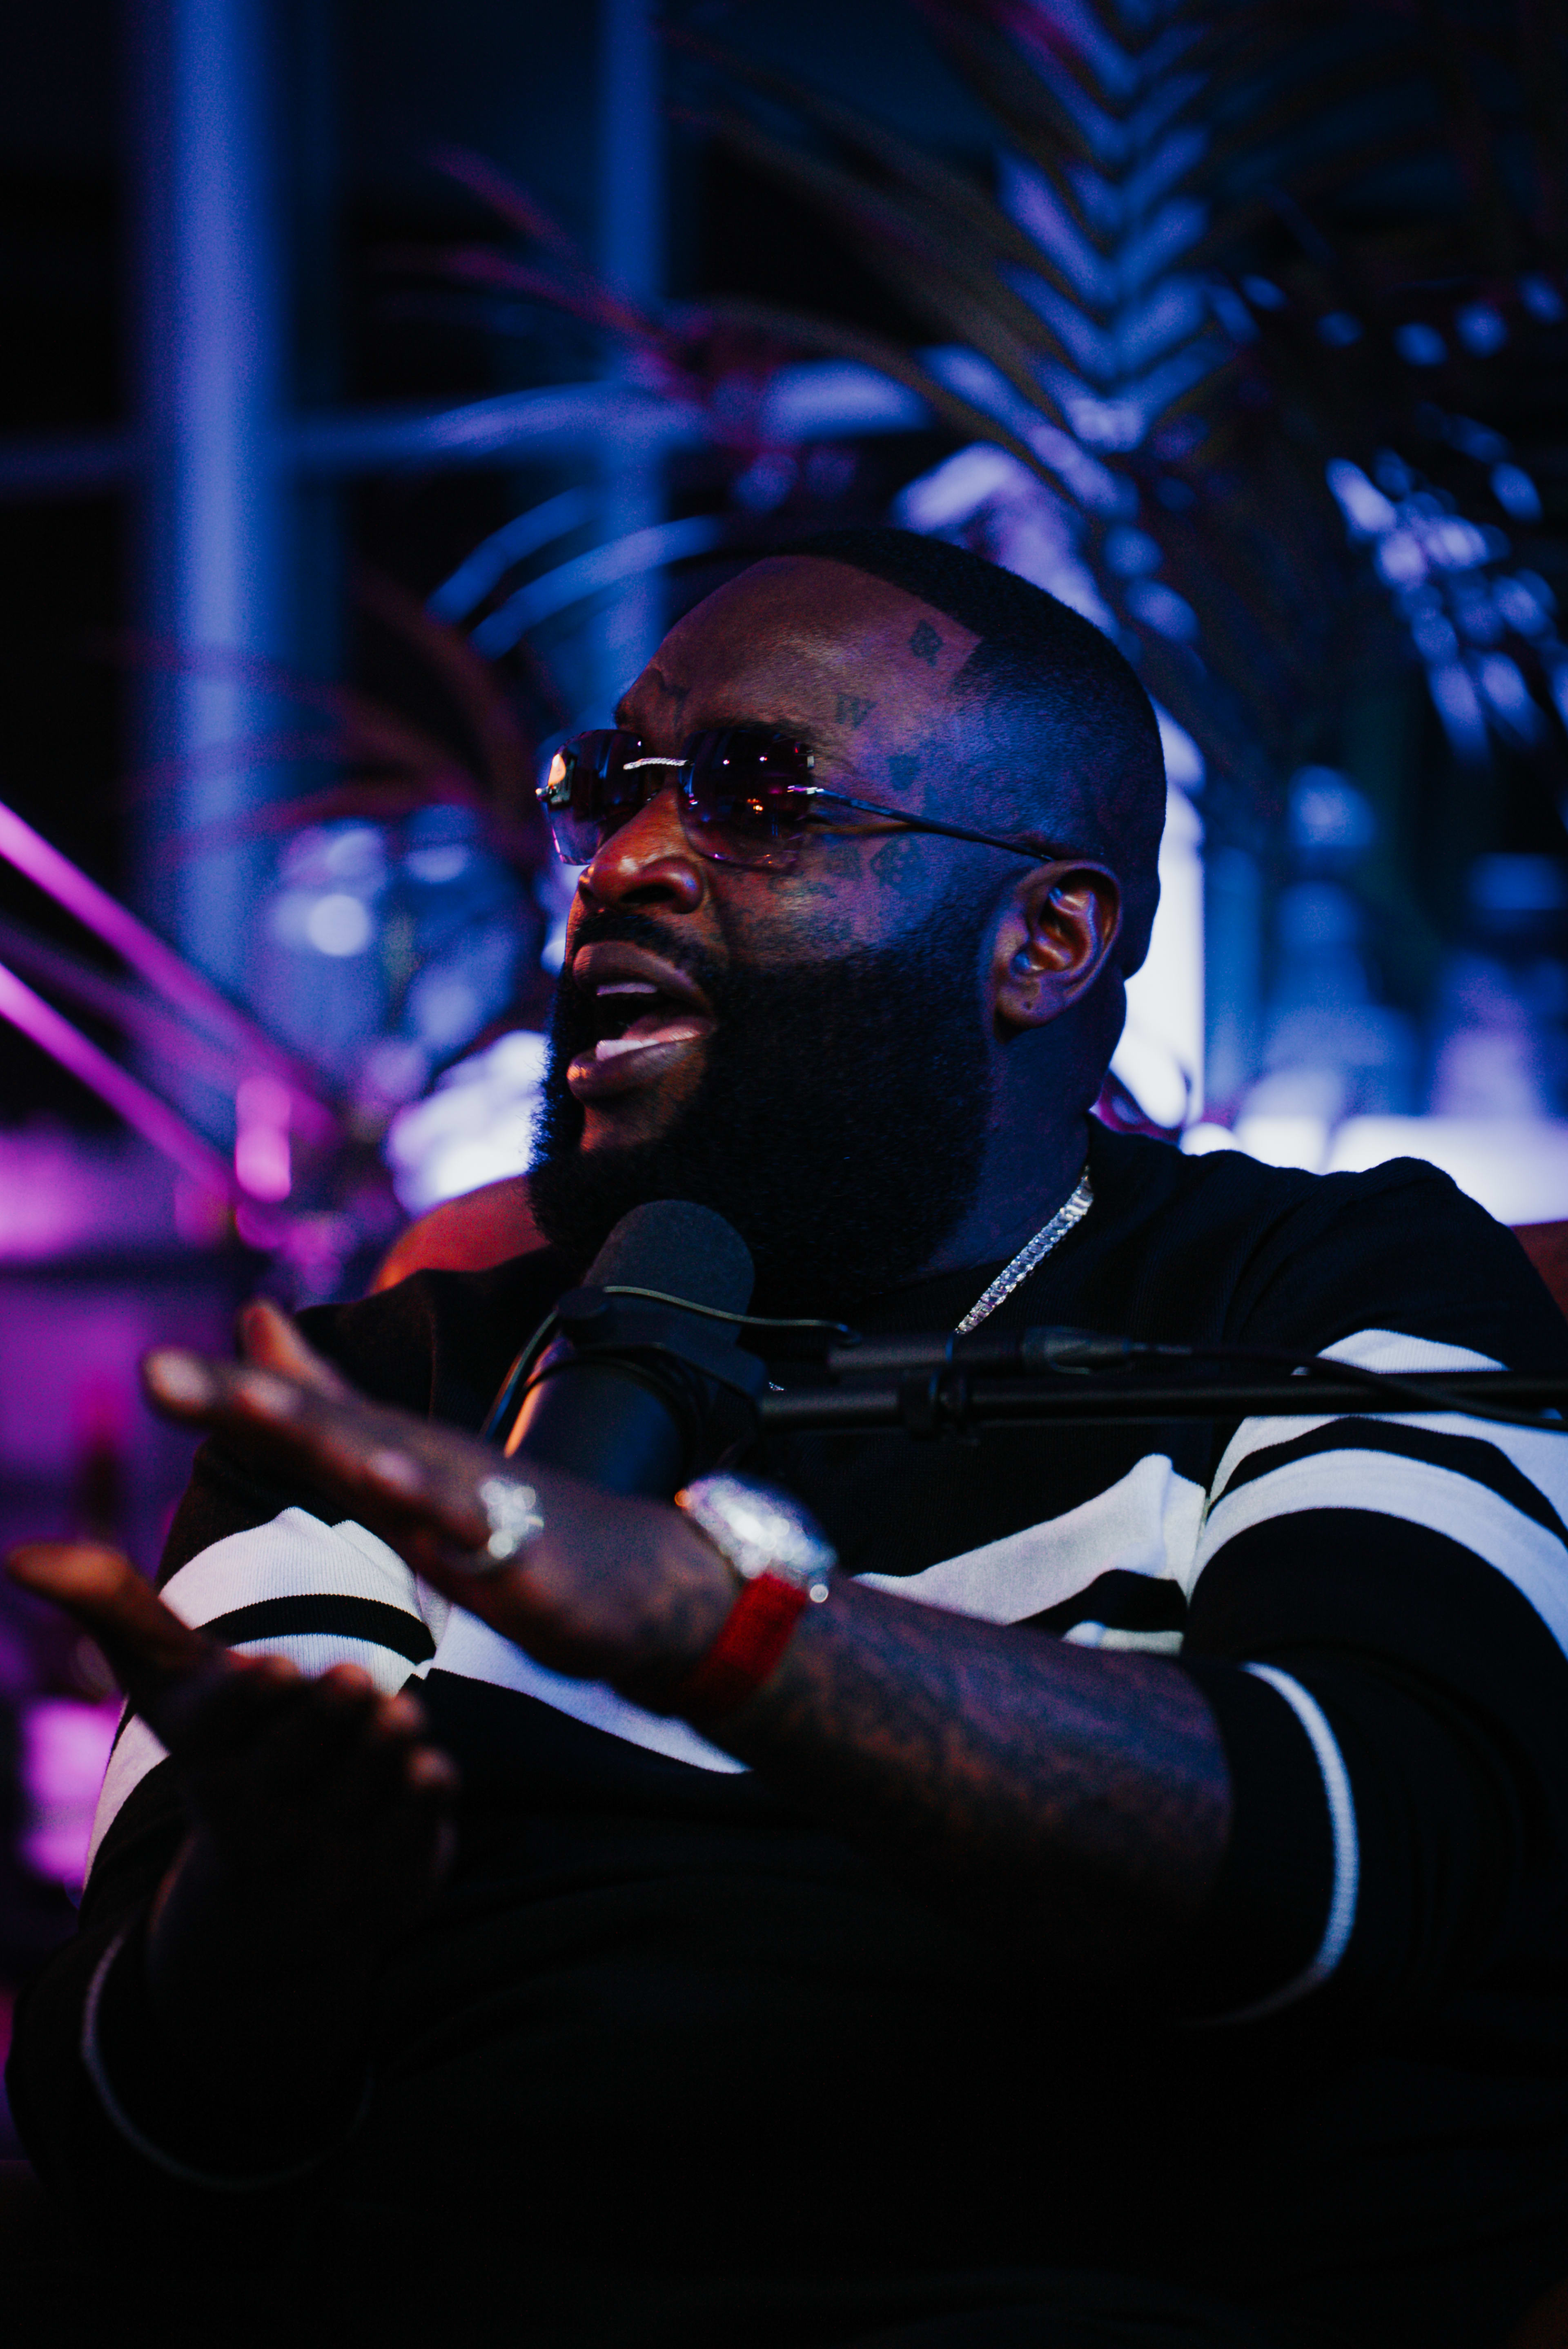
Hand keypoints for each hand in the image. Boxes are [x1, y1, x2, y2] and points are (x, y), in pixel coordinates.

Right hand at [6, 1538, 457, 1955]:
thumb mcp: (176, 1689)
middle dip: (325, 1719)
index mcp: (208, 1763)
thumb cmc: (229, 1756)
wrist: (278, 1905)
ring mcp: (329, 1854)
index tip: (272, 1670)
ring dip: (383, 1752)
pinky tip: (431, 1771)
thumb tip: (20, 1553)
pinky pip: (413, 1834)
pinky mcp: (391, 1876)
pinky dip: (423, 1802)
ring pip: (363, 1791)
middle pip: (298, 1759)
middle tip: (354, 1679)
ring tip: (401, 1716)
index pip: (220, 1732)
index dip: (246, 1703)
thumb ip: (115, 1611)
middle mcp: (264, 1816)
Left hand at [142, 1301, 735, 1705]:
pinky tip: (400, 1493)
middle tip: (158, 1375)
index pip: (297, 1418)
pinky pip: (479, 1537)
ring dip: (326, 1439)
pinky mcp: (526, 1559)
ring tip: (257, 1410)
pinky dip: (441, 1513)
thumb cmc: (515, 1524)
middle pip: (324, 1428)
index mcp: (394, 1458)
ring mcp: (478, 1509)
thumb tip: (254, 1319)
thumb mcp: (406, 1471)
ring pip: (394, 1469)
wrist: (649, 1583)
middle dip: (244, 1402)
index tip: (150, 1371)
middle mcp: (427, 1467)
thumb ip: (328, 1403)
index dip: (223, 1397)